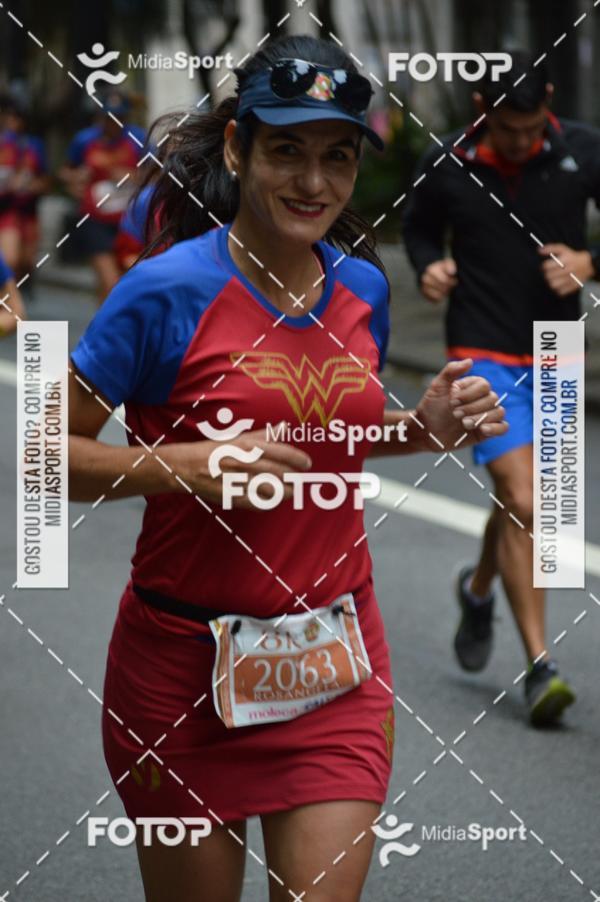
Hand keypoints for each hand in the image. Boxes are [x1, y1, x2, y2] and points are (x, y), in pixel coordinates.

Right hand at [163, 425, 311, 508]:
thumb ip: (264, 435)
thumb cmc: (216, 450)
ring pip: (271, 490)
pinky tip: (275, 501)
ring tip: (291, 492)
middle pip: (279, 473)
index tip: (307, 464)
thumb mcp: (238, 438)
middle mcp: (245, 462)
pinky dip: (269, 503)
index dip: (298, 459)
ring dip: (285, 492)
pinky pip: (257, 503)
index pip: (281, 452)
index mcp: (247, 446)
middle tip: (300, 481)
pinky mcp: (233, 496)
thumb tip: (284, 427)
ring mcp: (239, 480)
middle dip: (294, 479)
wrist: (187, 466)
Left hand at [415, 359, 507, 449]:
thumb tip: (470, 361)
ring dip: (481, 418)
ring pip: (499, 412)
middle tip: (454, 414)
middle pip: (493, 399)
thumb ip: (451, 370)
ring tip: (464, 424)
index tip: (451, 401)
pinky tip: (482, 430)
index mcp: (472, 387)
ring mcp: (485, 415)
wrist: (427, 431)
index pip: (484, 385)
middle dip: (473, 407)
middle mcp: (481, 399)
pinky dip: (496, 428)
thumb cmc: (431, 408)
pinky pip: (503, 428)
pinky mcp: (486, 431)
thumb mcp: (437, 387)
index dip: (469, 394)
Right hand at [420, 258, 457, 302]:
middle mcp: (425, 279)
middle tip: (452, 286)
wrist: (427, 271)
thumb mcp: (445, 263)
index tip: (455, 280)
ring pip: (438, 296)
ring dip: (445, 293)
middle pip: (442, 289)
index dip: (452, 282)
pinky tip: (442, 293)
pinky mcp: (424, 295)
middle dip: (449, 288)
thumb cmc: (440, 268)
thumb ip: (450, 265)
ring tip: (447, 289)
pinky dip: (440, 298)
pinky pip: (435, 300)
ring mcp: (424, 288)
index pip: (445, 281)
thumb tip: (452, 272)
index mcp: (431, 270)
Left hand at [538, 244, 593, 296]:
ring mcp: (572, 279)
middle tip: (551, 272)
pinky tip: (561, 283)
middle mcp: (569, 269)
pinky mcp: (573, 286)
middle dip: (548, 274)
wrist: (587, 265)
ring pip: (553, 285)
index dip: (545, 266)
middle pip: (548, 276)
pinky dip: (558, 288)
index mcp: (565, 260)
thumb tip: (539, 250)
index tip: (547, 265)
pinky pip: (560, 291)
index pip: (546, 266)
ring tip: (555, 278)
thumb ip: (550, 248)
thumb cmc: (571, 256)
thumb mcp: (562, 249)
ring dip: (552, 282)